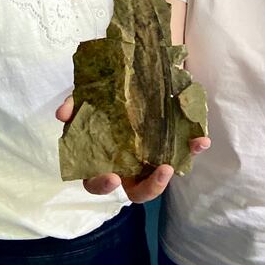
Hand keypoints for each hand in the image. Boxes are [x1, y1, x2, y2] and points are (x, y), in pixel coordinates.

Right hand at [55, 96, 210, 201]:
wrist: (133, 72)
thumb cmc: (104, 96)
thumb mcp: (87, 97)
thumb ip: (75, 104)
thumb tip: (62, 113)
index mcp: (104, 159)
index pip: (98, 182)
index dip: (102, 185)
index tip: (112, 177)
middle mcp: (129, 165)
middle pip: (137, 191)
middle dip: (150, 188)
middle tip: (161, 172)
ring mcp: (151, 157)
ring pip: (162, 176)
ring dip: (173, 173)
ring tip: (179, 159)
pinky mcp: (171, 144)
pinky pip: (183, 151)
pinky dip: (193, 146)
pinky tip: (201, 140)